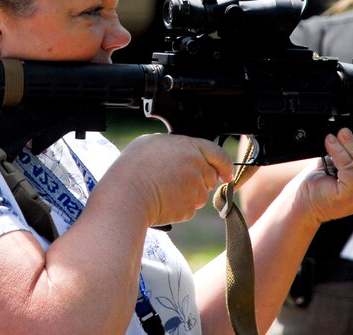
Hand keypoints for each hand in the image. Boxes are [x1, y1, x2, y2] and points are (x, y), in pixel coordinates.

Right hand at [106, 134, 233, 226]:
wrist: (126, 195)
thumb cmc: (132, 168)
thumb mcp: (151, 143)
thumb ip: (173, 147)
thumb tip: (181, 153)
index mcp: (188, 146)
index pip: (217, 153)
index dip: (224, 165)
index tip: (226, 174)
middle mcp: (195, 166)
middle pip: (209, 176)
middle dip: (198, 180)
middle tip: (176, 181)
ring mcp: (194, 188)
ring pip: (200, 194)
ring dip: (187, 194)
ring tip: (163, 190)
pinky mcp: (189, 207)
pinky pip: (189, 208)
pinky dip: (178, 207)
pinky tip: (162, 201)